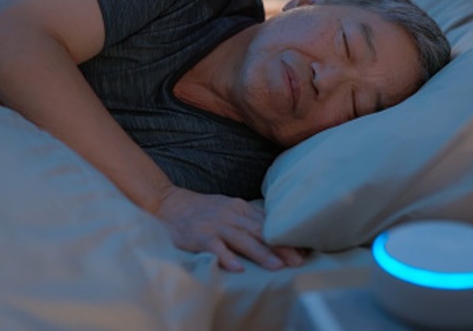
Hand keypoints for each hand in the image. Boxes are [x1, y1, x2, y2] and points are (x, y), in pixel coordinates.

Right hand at [153, 187, 304, 271]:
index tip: (302, 249)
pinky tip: (239, 268)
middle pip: (261, 231)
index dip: (286, 236)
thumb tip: (275, 233)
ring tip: (278, 266)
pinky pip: (216, 248)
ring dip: (261, 253)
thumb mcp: (229, 209)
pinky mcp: (200, 236)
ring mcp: (215, 225)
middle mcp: (231, 215)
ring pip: (243, 239)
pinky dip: (227, 257)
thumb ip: (249, 220)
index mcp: (240, 208)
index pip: (268, 223)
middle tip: (298, 260)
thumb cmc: (204, 210)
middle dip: (281, 246)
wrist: (169, 204)